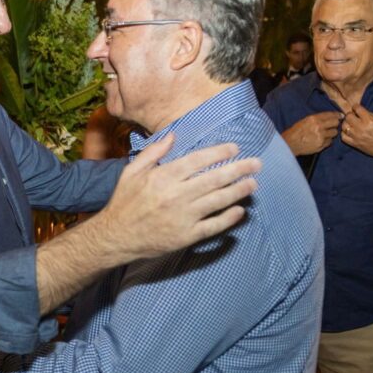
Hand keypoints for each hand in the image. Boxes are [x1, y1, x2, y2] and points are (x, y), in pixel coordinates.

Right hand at [97, 133, 260, 258]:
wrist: (116, 236)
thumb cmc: (124, 201)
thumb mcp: (132, 171)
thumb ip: (153, 152)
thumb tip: (173, 136)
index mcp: (163, 177)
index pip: (198, 160)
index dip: (219, 153)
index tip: (235, 148)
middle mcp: (176, 195)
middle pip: (214, 179)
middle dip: (238, 169)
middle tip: (256, 163)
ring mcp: (183, 217)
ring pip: (218, 201)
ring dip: (238, 191)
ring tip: (253, 184)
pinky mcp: (186, 236)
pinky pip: (213, 226)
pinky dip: (228, 218)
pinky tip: (239, 210)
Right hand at [282, 112, 342, 155]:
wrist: (290, 143)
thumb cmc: (296, 131)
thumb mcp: (305, 120)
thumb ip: (318, 118)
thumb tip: (331, 117)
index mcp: (314, 119)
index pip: (330, 115)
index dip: (337, 115)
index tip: (340, 116)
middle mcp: (319, 127)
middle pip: (335, 123)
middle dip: (335, 124)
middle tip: (333, 125)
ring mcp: (321, 137)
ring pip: (334, 133)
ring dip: (331, 133)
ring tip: (325, 133)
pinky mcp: (321, 145)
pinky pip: (330, 142)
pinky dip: (327, 140)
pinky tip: (321, 140)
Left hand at [341, 104, 372, 164]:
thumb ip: (371, 115)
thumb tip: (361, 111)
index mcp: (369, 120)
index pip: (356, 108)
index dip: (357, 107)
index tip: (358, 109)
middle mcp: (361, 128)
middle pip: (348, 116)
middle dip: (351, 114)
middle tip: (355, 116)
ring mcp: (357, 137)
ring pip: (344, 126)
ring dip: (347, 123)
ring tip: (352, 124)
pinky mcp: (355, 144)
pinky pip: (343, 137)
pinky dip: (345, 133)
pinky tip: (350, 132)